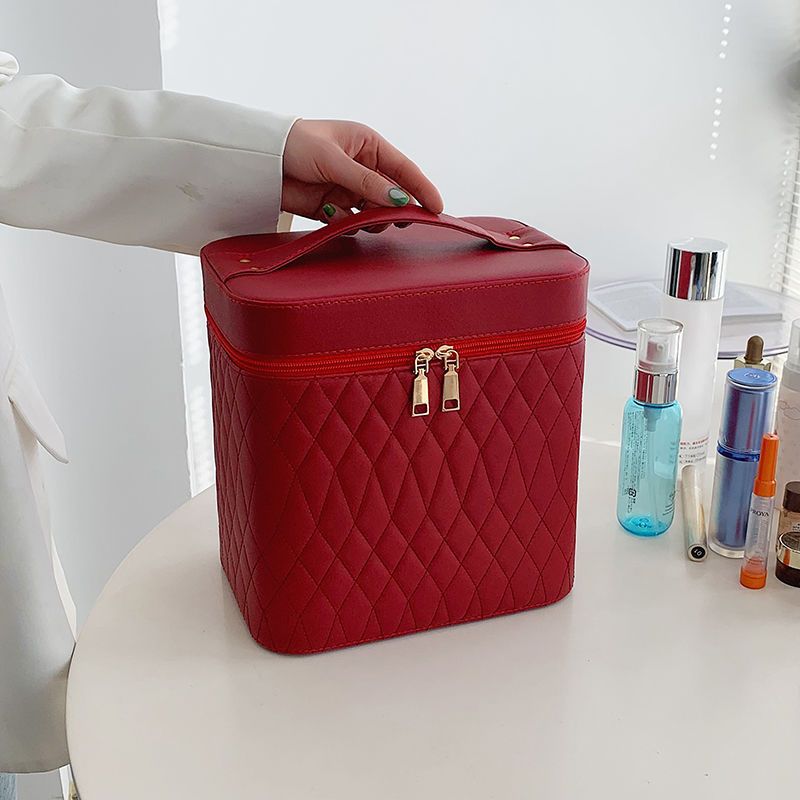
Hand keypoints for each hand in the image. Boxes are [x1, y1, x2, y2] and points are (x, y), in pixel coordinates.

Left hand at [281, 119, 443, 225]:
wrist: (258, 162)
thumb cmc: (295, 145)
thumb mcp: (334, 160)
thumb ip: (367, 182)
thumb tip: (399, 200)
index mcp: (367, 145)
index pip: (403, 169)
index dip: (422, 189)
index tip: (437, 209)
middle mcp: (361, 167)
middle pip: (391, 194)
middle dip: (393, 208)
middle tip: (392, 220)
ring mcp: (347, 188)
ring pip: (373, 211)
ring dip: (370, 218)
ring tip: (359, 218)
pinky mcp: (331, 207)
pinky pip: (350, 221)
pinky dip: (346, 223)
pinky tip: (332, 215)